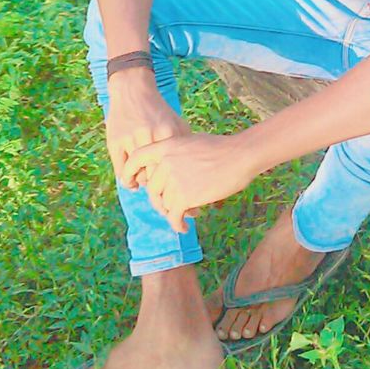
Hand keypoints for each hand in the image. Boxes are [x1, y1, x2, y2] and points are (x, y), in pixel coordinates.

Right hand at [105, 67, 189, 186]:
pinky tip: (131, 180)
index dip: (172, 179)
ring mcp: (130, 138)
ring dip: (140, 181)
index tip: (172, 183)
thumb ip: (184, 141)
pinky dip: (126, 179)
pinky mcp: (114, 142)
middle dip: (156, 183)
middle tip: (157, 185)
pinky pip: (121, 170)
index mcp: (167, 132)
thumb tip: (187, 167)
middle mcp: (149, 135)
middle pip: (154, 173)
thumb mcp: (175, 121)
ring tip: (144, 180)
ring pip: (137, 173)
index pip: (172, 167)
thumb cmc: (156, 110)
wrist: (132, 90)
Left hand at [122, 133, 256, 232]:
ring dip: (175, 211)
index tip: (132, 184)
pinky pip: (174, 216)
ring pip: (165, 204)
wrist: (240, 156)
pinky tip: (184, 226)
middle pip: (152, 188)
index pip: (136, 157)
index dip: (129, 171)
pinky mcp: (184, 196)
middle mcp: (166, 162)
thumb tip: (164, 170)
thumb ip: (175, 153)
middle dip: (161, 200)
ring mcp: (174, 179)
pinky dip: (178, 224)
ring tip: (189, 212)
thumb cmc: (221, 148)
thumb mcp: (192, 142)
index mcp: (166, 145)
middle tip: (171, 206)